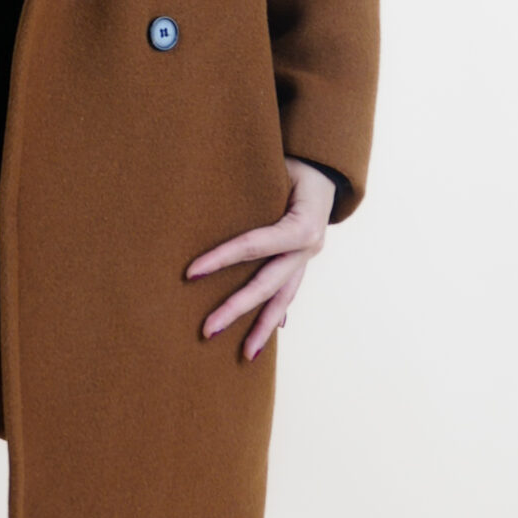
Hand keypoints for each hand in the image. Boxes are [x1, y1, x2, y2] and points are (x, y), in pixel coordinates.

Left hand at [184, 158, 336, 360]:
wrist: (327, 166)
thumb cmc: (294, 161)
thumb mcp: (277, 166)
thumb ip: (252, 185)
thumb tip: (208, 190)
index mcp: (302, 226)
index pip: (253, 246)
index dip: (220, 259)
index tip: (189, 273)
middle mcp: (307, 248)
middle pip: (266, 285)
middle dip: (236, 309)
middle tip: (207, 331)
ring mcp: (307, 258)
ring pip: (282, 299)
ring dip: (263, 328)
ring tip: (245, 355)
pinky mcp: (303, 261)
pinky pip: (288, 292)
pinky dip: (277, 313)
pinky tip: (268, 335)